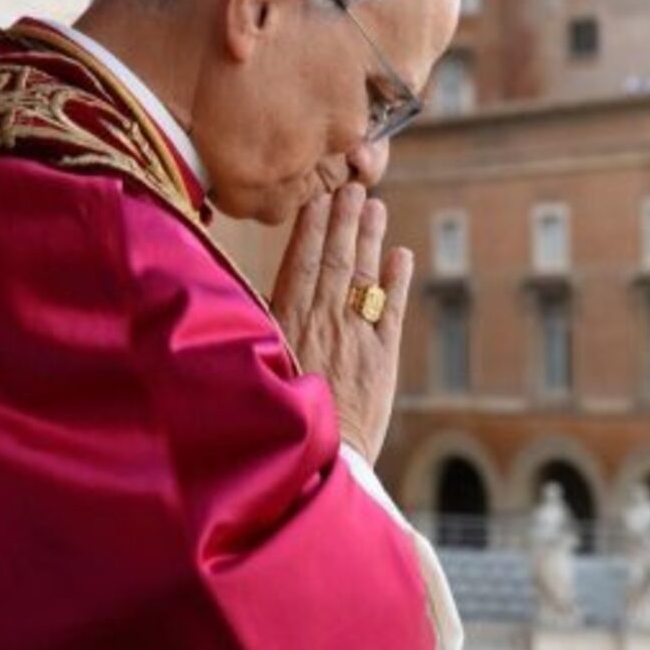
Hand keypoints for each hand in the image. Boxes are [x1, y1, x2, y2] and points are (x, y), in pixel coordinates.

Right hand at [270, 184, 413, 462]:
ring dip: (370, 239)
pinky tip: (401, 255)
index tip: (318, 195)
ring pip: (364, 277)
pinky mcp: (383, 361)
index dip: (311, 226)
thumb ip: (258, 326)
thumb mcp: (255, 367)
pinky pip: (394, 311)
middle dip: (344, 220)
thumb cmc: (274, 422)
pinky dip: (399, 281)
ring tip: (375, 207)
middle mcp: (325, 323)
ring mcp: (357, 339)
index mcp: (288, 323)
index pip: (301, 262)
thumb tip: (247, 291)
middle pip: (336, 260)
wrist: (319, 465)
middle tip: (353, 185)